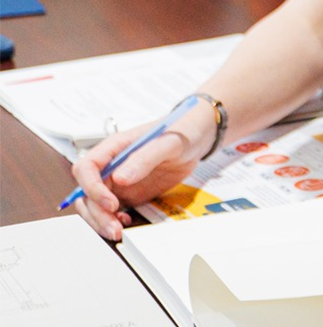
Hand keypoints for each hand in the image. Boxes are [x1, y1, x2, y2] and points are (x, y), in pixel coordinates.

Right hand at [71, 103, 216, 240]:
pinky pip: (111, 211)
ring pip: (94, 205)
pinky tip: (126, 222)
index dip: (91, 188)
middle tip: (115, 227)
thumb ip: (145, 157)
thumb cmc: (182, 131)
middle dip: (96, 212)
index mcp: (115, 147)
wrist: (197, 139)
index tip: (110, 203)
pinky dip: (113, 220)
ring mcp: (118, 181)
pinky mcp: (129, 193)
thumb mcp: (168, 142)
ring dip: (101, 221)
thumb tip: (120, 178)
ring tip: (118, 231)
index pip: (86, 168)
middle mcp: (111, 165)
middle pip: (86, 192)